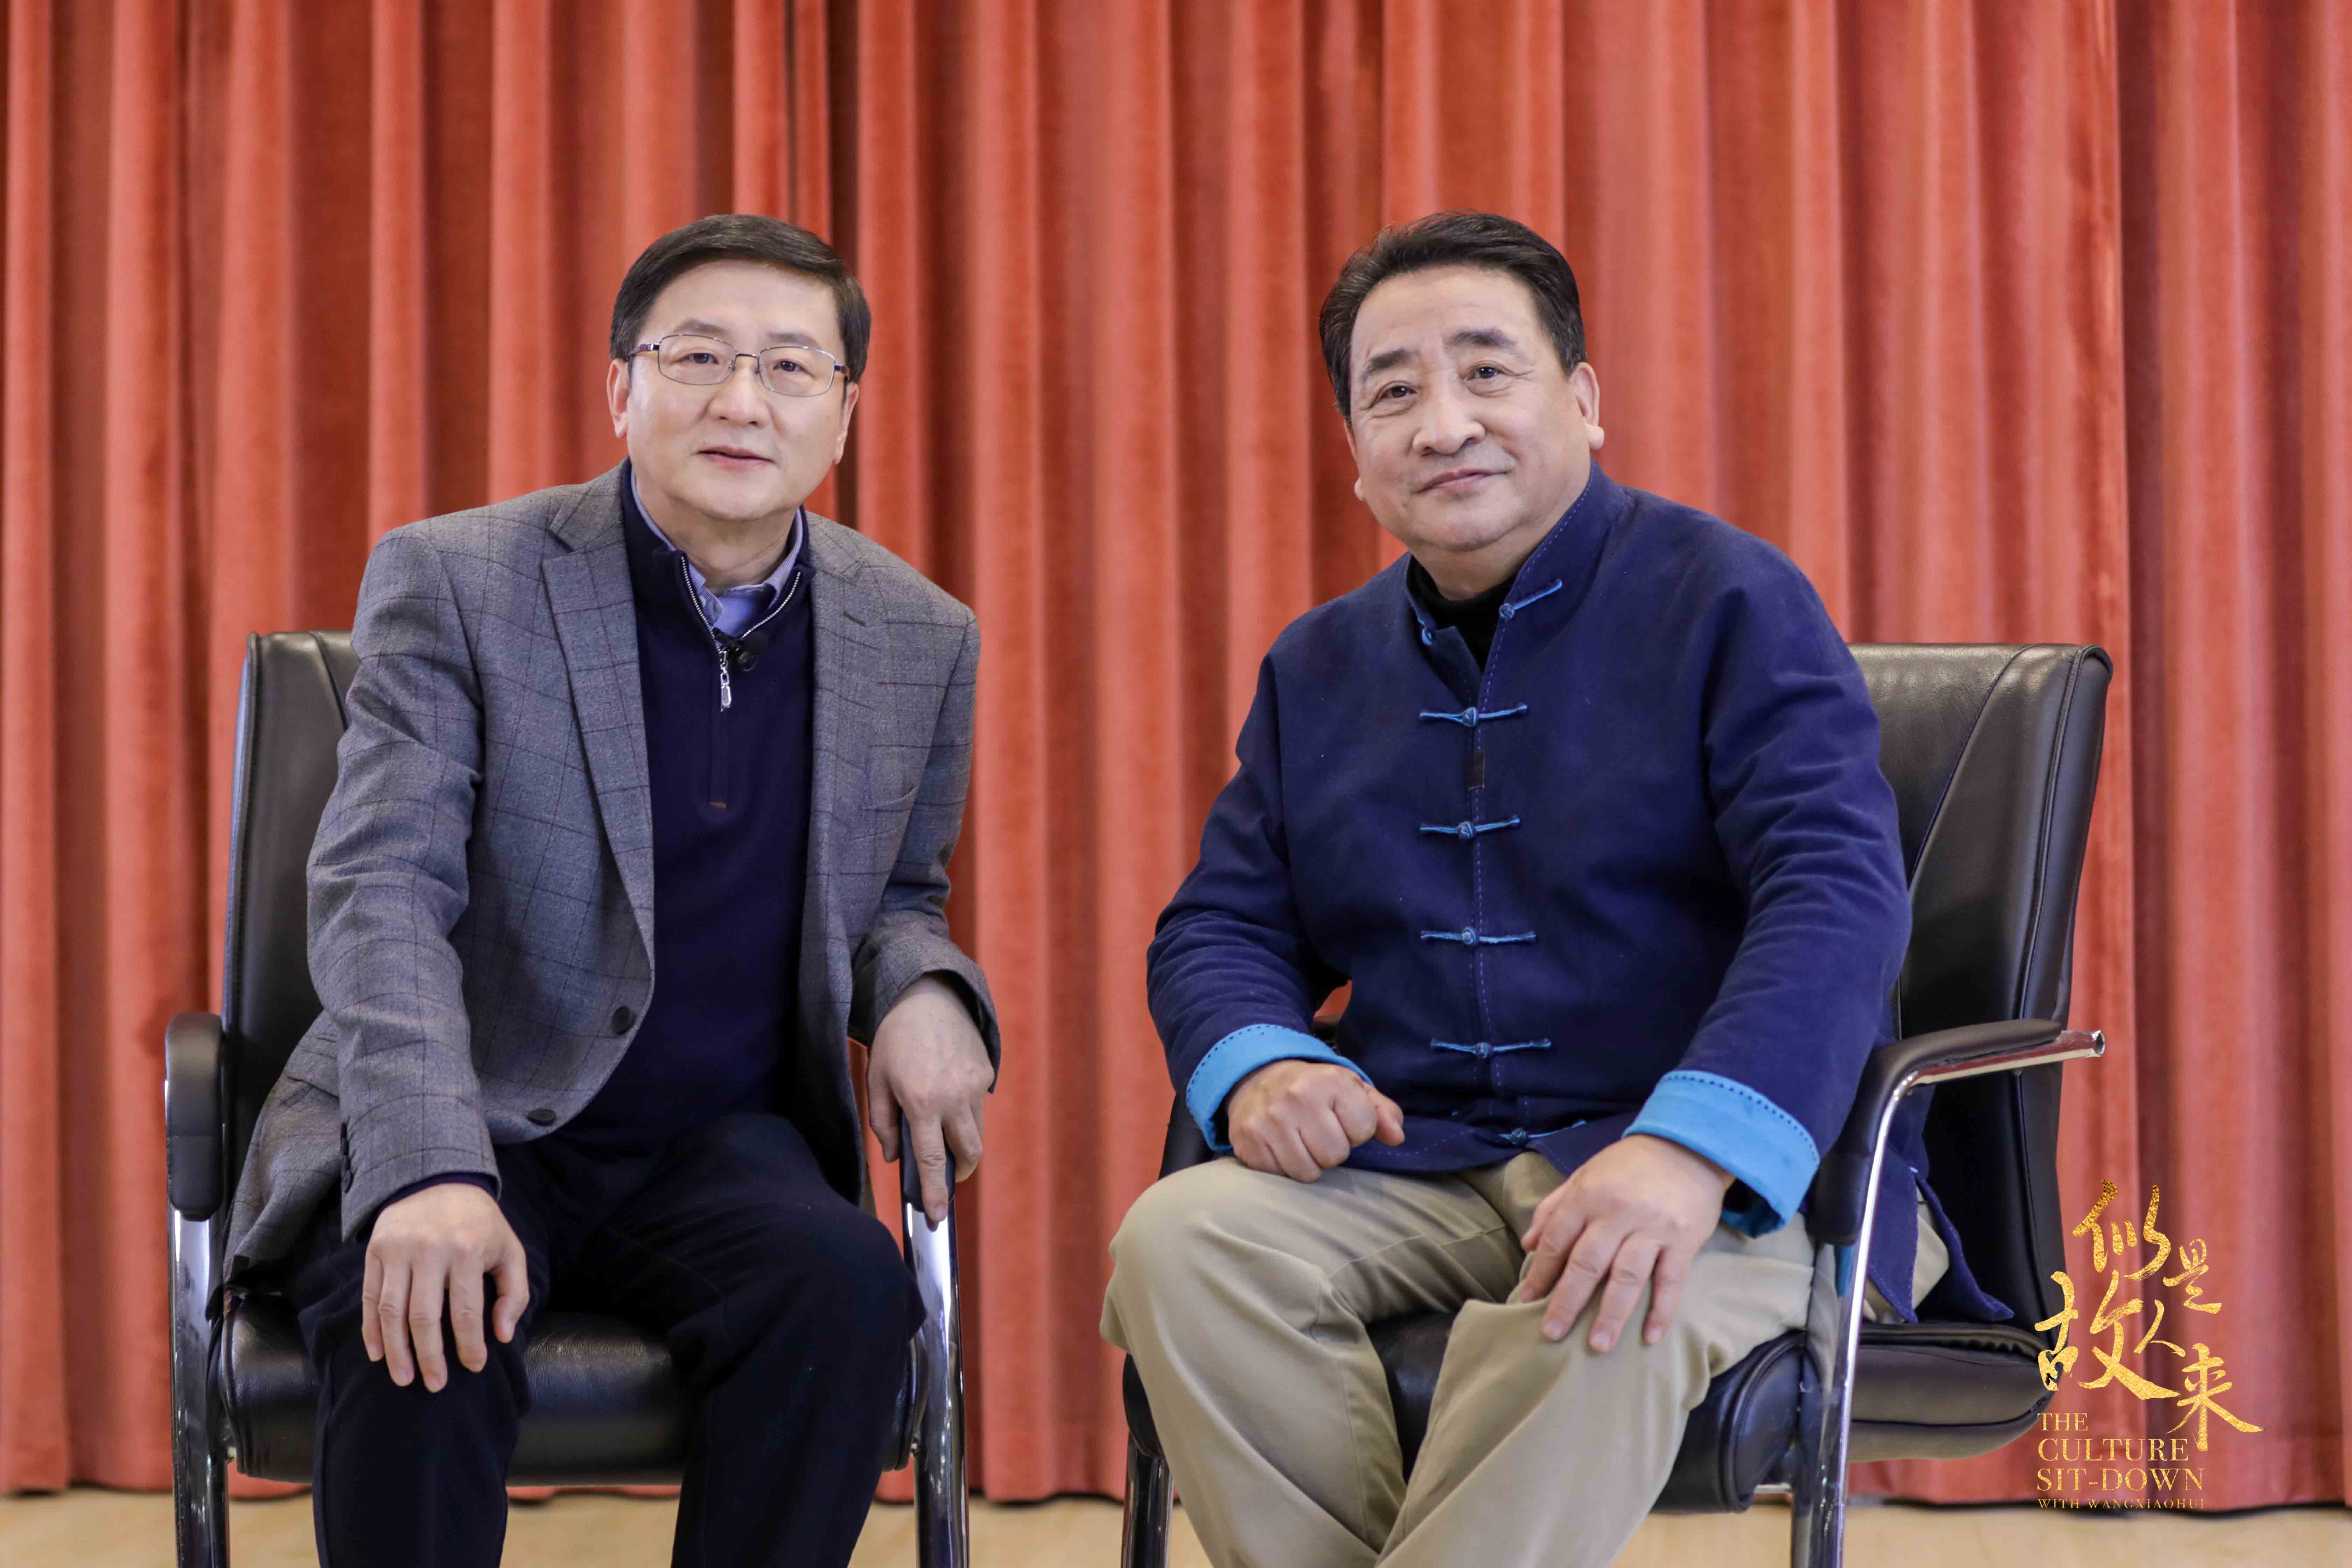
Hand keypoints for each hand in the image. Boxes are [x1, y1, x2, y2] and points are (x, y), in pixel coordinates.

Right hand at [361, 1181, 528, 1391]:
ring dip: (396, 1351)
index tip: (474, 1367)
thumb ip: (514, 1293)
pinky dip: (371, 1328)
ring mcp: (398, 1249)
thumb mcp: (509, 1249)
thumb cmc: (479, 1223)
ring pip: (392, 1311)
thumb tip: (502, 1335)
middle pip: (424, 1317)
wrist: (437, 1177)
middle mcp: (430, 1250)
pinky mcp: (375, 1250)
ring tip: (404, 1378)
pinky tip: (377, 1353)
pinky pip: (370, 1297)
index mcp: (467, 1250)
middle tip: (435, 1385)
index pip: (466, 1311)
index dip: (470, 1345)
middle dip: (430, 1357)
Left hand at [868, 975, 992, 1224]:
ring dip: (962, 1141)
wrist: (925, 995)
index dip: (935, 1193)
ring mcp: (974, 1084)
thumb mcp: (876, 1081)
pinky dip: (965, 1110)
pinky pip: (978, 1104)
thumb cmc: (893, 1040)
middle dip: (958, 1172)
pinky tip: (947, 1088)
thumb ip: (882, 1124)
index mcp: (921, 1101)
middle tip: (944, 1174)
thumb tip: (894, 1158)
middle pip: (968, 1153)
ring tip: (940, 1124)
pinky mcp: (986, 1071)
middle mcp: (953, 1096)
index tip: (938, 1217)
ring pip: (976, 1131)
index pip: (931, 1160)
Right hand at [1225, 1059, 1405, 1181]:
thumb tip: (1397, 1137)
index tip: (1341, 1120)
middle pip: (1335, 1155)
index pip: (1363, 1129)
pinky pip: (1281, 1176)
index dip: (1356, 1131)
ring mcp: (1270, 1120)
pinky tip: (1281, 1147)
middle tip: (1318, 1133)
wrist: (1256, 1078)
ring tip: (1301, 1142)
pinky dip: (1284, 1167)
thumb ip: (1381, 1111)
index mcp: (1330, 1080)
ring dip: (1309, 1163)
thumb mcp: (1351, 1089)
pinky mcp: (1250, 1141)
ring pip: (1307, 1172)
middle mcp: (1298, 1097)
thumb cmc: (1314, 1089)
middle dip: (1332, 1150)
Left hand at [1511, 1133, 1733, 1351]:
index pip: (1558, 1240)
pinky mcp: (1684, 1239)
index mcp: (1589, 1195)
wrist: (1688, 1146)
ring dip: (1611, 1314)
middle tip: (1552, 1333)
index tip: (1528, 1299)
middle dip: (1567, 1301)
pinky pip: (1671, 1281)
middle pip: (1587, 1263)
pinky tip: (1651, 1336)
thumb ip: (1555, 1208)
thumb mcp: (1585, 1175)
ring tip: (1598, 1345)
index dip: (1541, 1272)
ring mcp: (1653, 1227)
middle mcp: (1618, 1212)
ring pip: (1627, 1277)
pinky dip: (1662, 1310)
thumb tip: (1527, 1243)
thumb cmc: (1629, 1165)